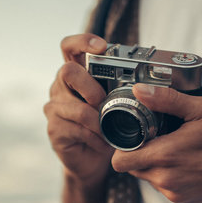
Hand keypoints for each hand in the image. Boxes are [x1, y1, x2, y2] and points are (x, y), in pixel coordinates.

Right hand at [44, 34, 113, 186]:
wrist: (91, 160)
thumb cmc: (104, 127)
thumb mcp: (114, 104)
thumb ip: (120, 90)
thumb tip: (147, 83)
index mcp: (76, 74)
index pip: (69, 47)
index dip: (82, 42)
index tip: (101, 47)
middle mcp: (60, 86)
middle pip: (67, 71)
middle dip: (90, 86)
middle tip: (103, 101)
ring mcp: (54, 108)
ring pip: (74, 106)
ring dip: (97, 120)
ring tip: (108, 129)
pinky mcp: (54, 129)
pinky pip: (75, 129)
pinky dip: (95, 137)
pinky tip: (103, 142)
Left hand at [111, 83, 201, 202]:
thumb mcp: (201, 109)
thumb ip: (165, 100)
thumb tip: (139, 91)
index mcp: (166, 156)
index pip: (121, 162)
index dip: (123, 149)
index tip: (136, 138)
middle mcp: (168, 181)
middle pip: (135, 170)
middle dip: (143, 155)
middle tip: (164, 140)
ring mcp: (178, 195)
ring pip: (153, 180)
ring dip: (160, 168)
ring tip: (183, 152)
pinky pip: (170, 191)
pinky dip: (176, 180)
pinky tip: (194, 167)